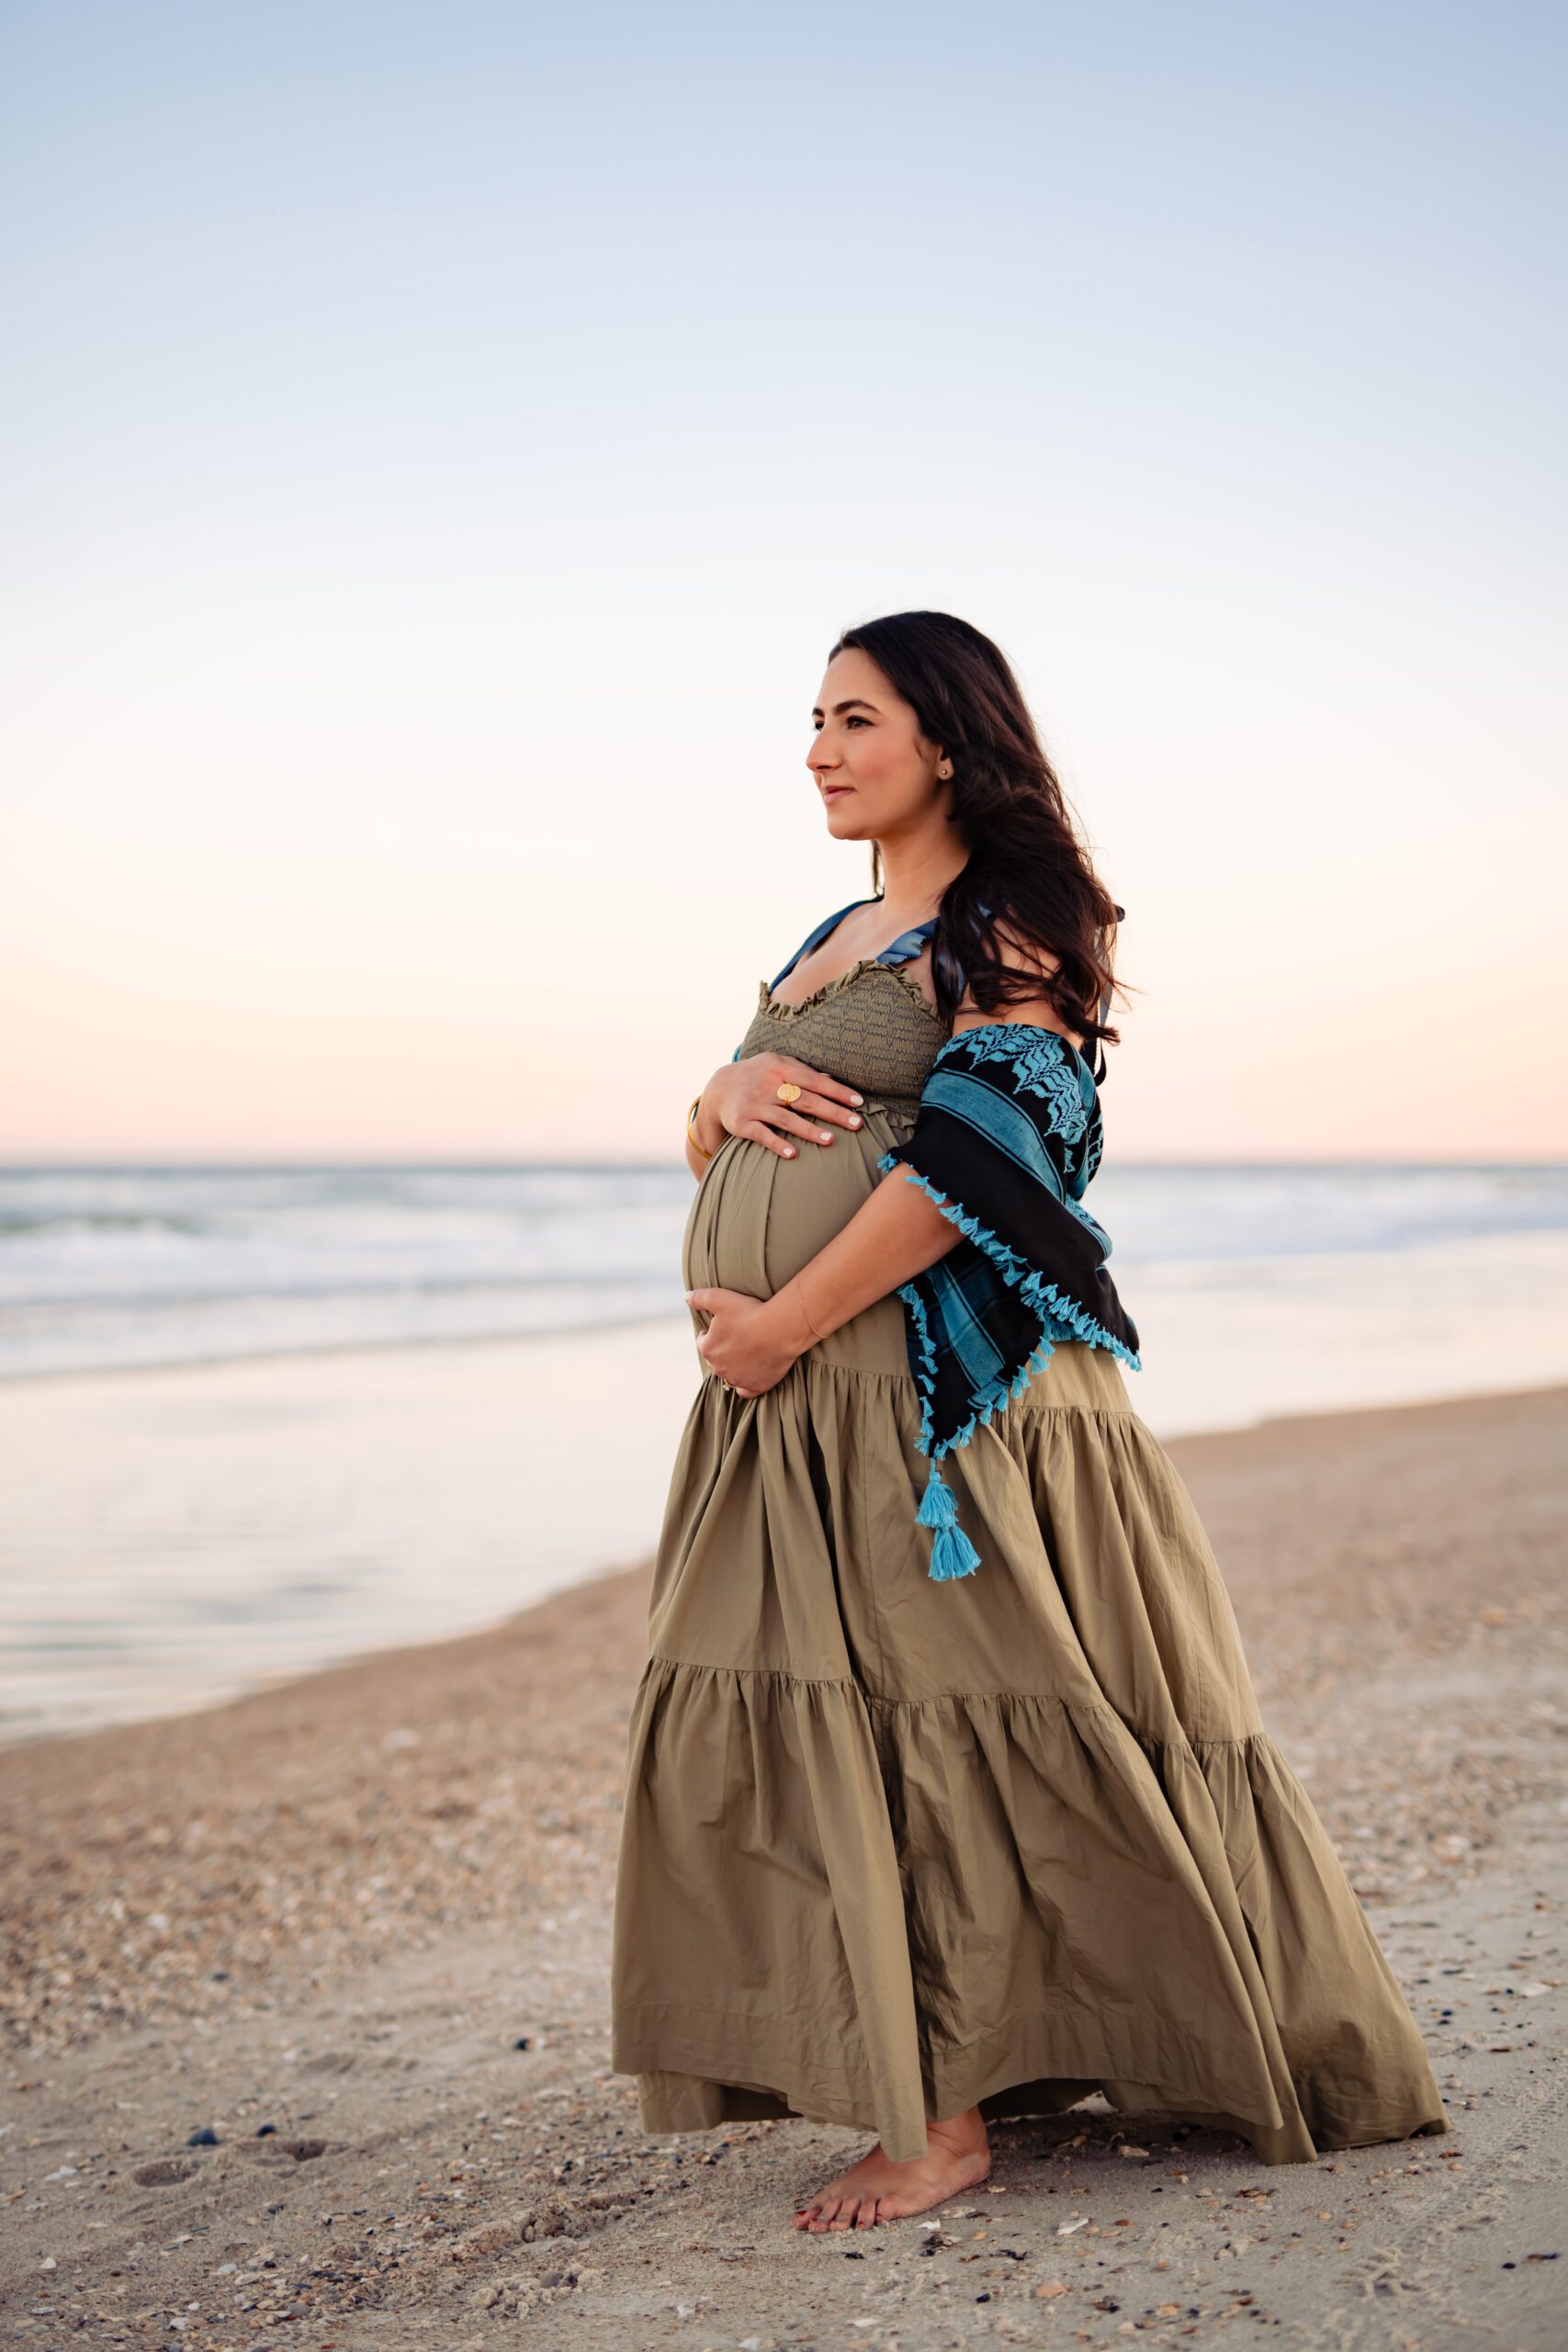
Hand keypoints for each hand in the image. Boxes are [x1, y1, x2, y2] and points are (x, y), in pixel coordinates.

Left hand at [685, 1286, 808, 1397]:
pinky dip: (746, 1384)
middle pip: (716, 1359)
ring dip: (734, 1366)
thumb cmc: (750, 1312)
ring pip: (730, 1375)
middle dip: (723, 1349)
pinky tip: (750, 1375)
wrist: (780, 1328)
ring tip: (747, 1353)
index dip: (712, 1332)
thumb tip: (686, 1298)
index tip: (725, 1325)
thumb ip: (699, 1298)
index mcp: (708, 1348)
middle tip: (738, 1337)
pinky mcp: (755, 1386)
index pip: (703, 1341)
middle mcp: (719, 1368)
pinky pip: (745, 1391)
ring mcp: (737, 1379)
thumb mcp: (720, 1298)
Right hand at [693, 1052, 863, 1160]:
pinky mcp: (742, 1123)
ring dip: (809, 1130)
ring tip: (830, 1140)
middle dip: (833, 1112)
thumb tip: (833, 1079)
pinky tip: (792, 1155)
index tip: (859, 1103)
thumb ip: (803, 1072)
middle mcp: (768, 1085)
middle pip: (806, 1100)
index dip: (838, 1092)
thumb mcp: (778, 1064)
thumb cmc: (759, 1076)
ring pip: (786, 1118)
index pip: (815, 1081)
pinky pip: (762, 1135)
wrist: (719, 1088)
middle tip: (856, 1124)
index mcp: (781, 1067)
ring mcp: (755, 1104)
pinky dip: (777, 1144)